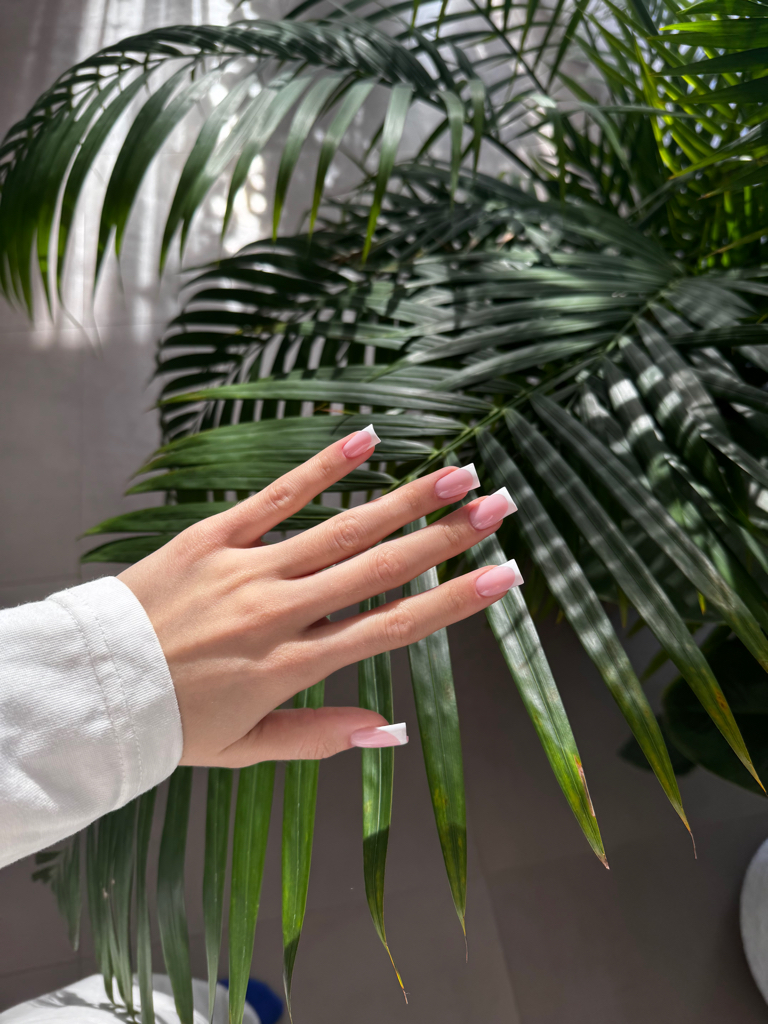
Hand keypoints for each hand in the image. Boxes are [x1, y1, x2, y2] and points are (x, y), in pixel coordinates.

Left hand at [118, 427, 521, 766]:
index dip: (452, 602)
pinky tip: (366, 440)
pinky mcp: (211, 536)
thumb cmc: (170, 723)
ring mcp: (245, 568)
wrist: (89, 687)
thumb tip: (390, 733)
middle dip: (446, 535)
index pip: (391, 628)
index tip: (501, 576)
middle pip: (379, 567)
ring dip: (404, 497)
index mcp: (290, 666)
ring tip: (457, 473)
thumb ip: (319, 738)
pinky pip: (275, 496)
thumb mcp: (244, 749)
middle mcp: (278, 612)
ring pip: (340, 528)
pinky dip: (321, 467)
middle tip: (499, 505)